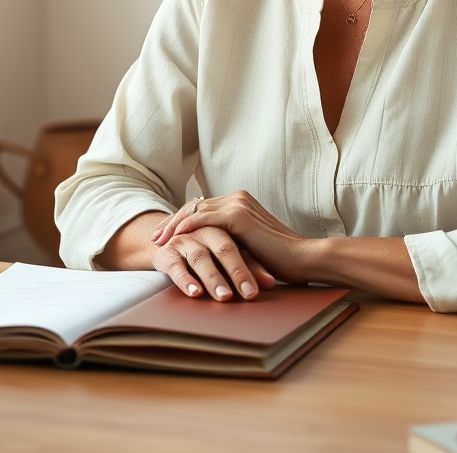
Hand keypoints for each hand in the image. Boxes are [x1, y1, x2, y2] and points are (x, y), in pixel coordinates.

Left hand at [152, 191, 309, 284]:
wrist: (302, 258)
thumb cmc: (278, 258)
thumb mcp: (248, 246)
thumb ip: (231, 240)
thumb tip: (209, 251)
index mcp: (240, 202)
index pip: (202, 208)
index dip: (181, 221)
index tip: (165, 237)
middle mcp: (238, 197)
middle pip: (194, 206)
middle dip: (172, 222)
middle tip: (155, 238)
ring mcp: (238, 204)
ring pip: (195, 210)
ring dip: (174, 225)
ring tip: (159, 241)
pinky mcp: (239, 216)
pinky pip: (205, 218)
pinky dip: (187, 226)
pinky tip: (175, 237)